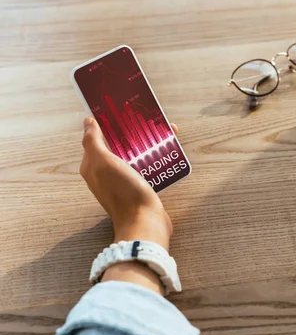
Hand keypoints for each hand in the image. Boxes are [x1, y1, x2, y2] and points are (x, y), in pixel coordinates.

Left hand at [79, 117, 177, 249]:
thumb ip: (92, 142)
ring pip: (135, 156)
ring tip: (164, 135)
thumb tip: (88, 122)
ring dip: (147, 144)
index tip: (123, 112)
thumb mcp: (103, 163)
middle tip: (148, 122)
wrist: (145, 222)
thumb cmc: (123, 192)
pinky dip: (155, 158)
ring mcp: (123, 182)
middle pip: (118, 146)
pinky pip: (146, 167)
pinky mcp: (140, 188)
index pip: (98, 138)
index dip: (109, 124)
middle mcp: (106, 173)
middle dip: (133, 133)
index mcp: (93, 166)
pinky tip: (168, 153)